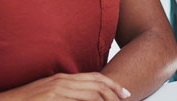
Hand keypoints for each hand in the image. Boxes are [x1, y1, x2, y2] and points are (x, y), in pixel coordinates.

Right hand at [0, 72, 130, 100]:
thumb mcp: (49, 94)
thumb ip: (66, 94)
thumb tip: (82, 98)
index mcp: (63, 78)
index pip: (94, 77)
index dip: (111, 84)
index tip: (124, 92)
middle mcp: (62, 80)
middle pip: (96, 83)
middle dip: (114, 90)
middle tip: (127, 97)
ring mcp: (57, 89)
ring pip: (90, 92)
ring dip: (106, 98)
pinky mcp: (52, 97)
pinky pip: (77, 100)